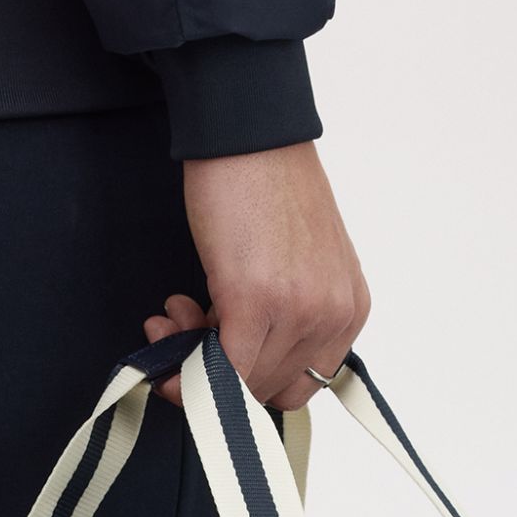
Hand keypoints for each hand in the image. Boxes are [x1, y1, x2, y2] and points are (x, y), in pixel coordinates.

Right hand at [144, 142, 369, 408]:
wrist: (247, 129)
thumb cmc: (266, 183)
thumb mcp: (297, 263)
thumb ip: (284, 315)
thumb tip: (233, 358)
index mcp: (348, 307)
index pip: (298, 382)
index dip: (249, 380)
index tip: (211, 357)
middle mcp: (333, 315)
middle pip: (268, 388)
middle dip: (217, 369)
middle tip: (181, 326)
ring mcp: (298, 311)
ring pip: (242, 382)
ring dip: (193, 357)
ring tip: (174, 311)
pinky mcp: (255, 301)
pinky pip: (222, 369)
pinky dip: (187, 368)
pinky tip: (167, 326)